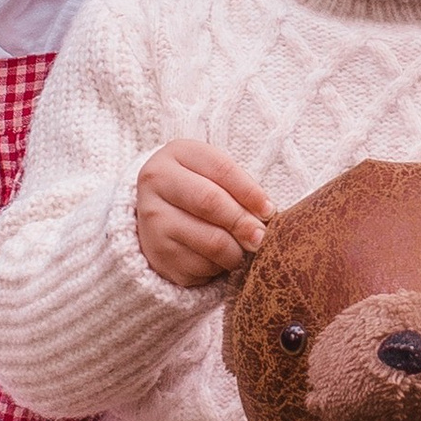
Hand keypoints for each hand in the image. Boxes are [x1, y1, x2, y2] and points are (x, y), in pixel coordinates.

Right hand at [135, 140, 270, 283]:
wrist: (158, 215)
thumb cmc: (198, 189)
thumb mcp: (214, 176)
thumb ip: (239, 190)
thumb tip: (265, 218)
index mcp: (176, 153)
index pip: (221, 169)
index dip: (250, 191)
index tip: (269, 210)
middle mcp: (156, 182)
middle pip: (210, 202)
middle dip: (243, 222)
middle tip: (261, 236)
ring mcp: (151, 219)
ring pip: (210, 240)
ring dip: (236, 250)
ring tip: (242, 249)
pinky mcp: (157, 254)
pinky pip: (201, 266)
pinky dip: (218, 267)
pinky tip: (217, 259)